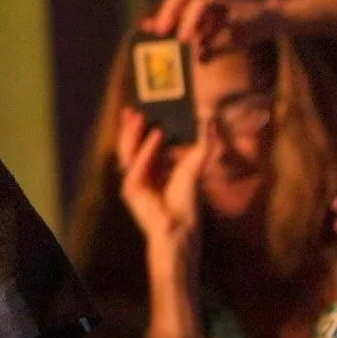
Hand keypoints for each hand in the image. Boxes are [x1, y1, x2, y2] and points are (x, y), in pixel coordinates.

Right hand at [117, 105, 212, 263]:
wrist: (181, 228)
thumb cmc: (186, 203)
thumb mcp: (194, 165)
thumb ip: (201, 144)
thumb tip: (209, 122)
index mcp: (150, 170)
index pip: (140, 144)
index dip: (139, 128)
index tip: (140, 109)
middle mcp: (139, 174)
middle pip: (129, 145)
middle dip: (129, 127)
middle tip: (132, 109)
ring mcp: (132, 182)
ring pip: (127, 152)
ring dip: (133, 133)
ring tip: (140, 117)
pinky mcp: (131, 190)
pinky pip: (137, 166)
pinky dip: (146, 150)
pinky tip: (156, 136)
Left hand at [141, 0, 286, 58]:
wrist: (266, 19)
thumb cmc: (236, 29)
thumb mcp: (214, 38)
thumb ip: (199, 44)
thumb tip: (192, 57)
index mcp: (196, 3)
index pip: (172, 2)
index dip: (159, 14)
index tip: (146, 29)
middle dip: (167, 11)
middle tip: (159, 31)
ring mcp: (221, 0)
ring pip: (200, 0)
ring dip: (188, 19)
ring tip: (182, 39)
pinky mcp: (237, 7)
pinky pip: (222, 16)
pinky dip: (212, 31)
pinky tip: (207, 48)